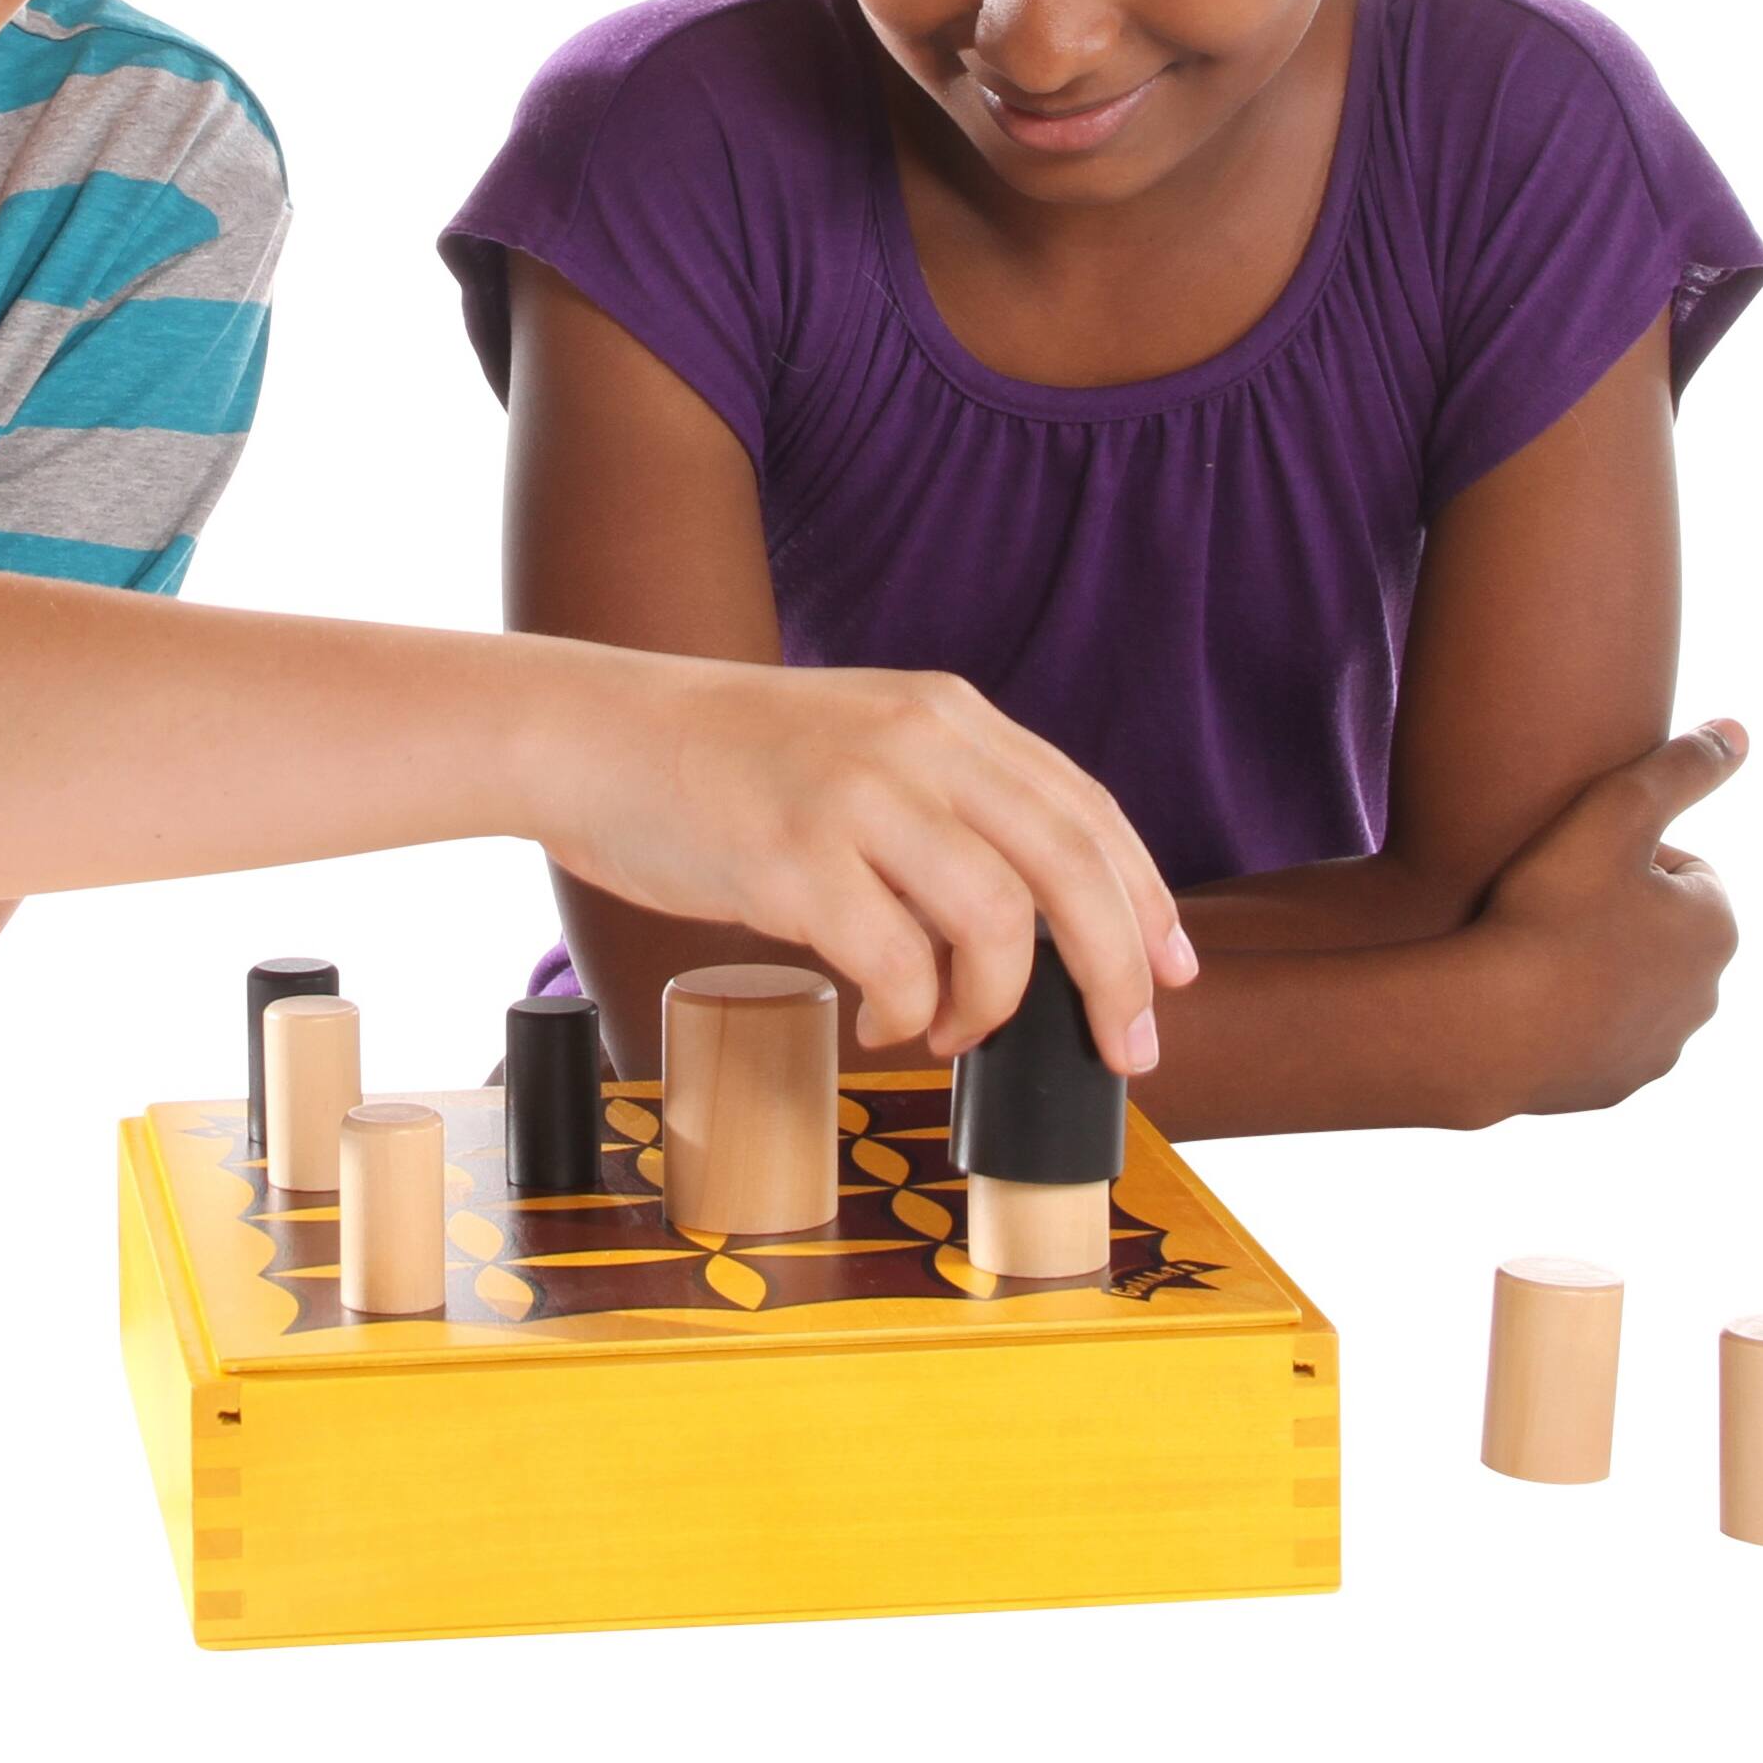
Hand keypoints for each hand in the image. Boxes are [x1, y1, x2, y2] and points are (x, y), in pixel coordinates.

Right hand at [538, 659, 1191, 1069]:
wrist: (590, 734)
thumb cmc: (716, 760)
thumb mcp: (855, 745)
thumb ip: (943, 803)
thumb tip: (1032, 924)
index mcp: (945, 714)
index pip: (1088, 812)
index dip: (1145, 904)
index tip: (1171, 974)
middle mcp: (917, 743)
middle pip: (1074, 870)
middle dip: (1120, 976)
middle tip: (1126, 1048)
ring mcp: (857, 796)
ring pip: (1001, 923)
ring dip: (998, 1005)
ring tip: (956, 1029)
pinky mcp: (795, 858)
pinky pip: (902, 967)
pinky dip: (911, 1017)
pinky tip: (880, 1020)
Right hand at [1458, 719, 1747, 1117]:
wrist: (1492, 1026)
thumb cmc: (1549, 910)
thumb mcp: (1615, 811)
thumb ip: (1681, 766)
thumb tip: (1738, 731)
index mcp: (1716, 926)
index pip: (1680, 869)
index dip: (1621, 856)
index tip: (1573, 861)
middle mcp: (1707, 994)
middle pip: (1658, 931)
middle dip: (1614, 915)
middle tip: (1546, 901)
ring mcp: (1662, 1048)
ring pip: (1629, 987)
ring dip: (1593, 967)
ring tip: (1530, 951)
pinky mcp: (1617, 1088)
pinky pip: (1598, 1039)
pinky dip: (1570, 1019)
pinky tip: (1524, 1000)